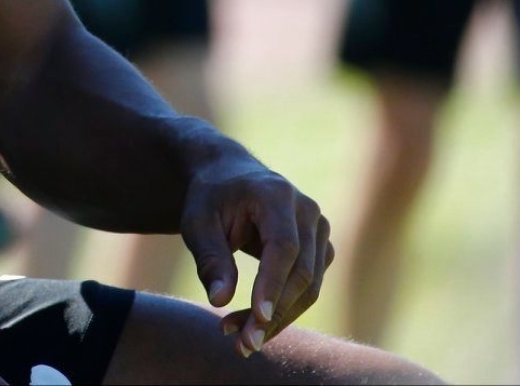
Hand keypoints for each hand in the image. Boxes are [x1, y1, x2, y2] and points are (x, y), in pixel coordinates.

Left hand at [181, 153, 334, 358]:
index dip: (273, 285)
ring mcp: (320, 230)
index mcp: (277, 195)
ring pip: (310, 287)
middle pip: (302, 273)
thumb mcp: (198, 222)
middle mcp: (307, 211)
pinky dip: (285, 310)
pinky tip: (254, 324)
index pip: (284, 247)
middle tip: (242, 343)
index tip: (257, 319)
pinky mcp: (321, 248)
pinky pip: (310, 287)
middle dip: (274, 313)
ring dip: (278, 318)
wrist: (229, 175)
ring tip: (240, 338)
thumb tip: (219, 301)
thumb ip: (210, 258)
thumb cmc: (211, 198)